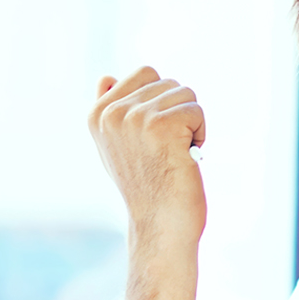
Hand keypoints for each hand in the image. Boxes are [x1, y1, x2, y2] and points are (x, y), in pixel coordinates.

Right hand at [88, 67, 207, 244]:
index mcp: (98, 114)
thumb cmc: (145, 188)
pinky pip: (196, 111)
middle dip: (178, 113)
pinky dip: (200, 135)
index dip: (162, 102)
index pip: (146, 73)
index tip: (155, 138)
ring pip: (186, 94)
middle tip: (167, 150)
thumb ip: (112, 112)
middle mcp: (113, 113)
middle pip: (168, 82)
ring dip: (190, 124)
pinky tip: (186, 158)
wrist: (160, 226)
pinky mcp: (163, 125)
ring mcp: (136, 118)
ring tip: (176, 154)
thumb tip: (107, 76)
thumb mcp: (117, 147)